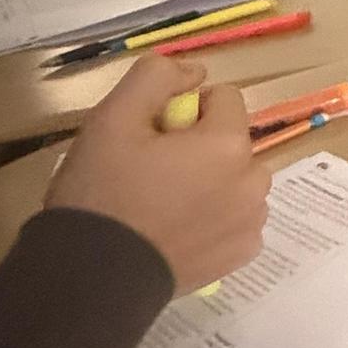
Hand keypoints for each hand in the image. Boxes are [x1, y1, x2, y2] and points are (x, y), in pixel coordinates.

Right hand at [45, 54, 270, 294]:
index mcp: (228, 144)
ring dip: (211, 181)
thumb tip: (196, 72)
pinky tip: (177, 228)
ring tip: (162, 202)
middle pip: (232, 141)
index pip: (224, 98)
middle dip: (201, 146)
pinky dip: (215, 216)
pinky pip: (236, 217)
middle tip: (152, 170)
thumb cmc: (102, 192)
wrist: (93, 275)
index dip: (186, 108)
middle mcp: (254, 182)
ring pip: (236, 179)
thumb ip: (157, 77)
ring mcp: (252, 222)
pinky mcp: (242, 254)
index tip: (153, 133)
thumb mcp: (113, 118)